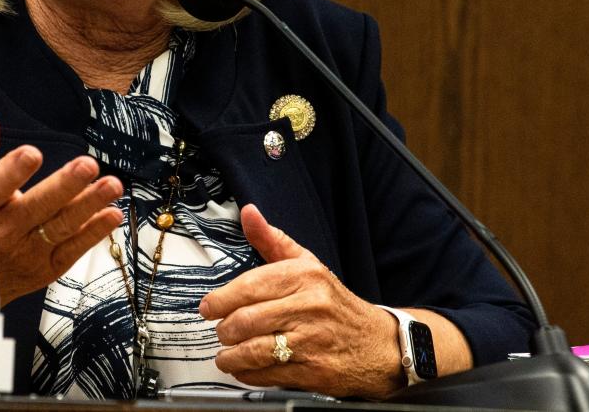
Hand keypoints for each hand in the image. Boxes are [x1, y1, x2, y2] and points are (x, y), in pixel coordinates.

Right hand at [0, 109, 122, 302]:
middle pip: (37, 207)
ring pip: (61, 227)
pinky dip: (95, 232)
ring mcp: (27, 252)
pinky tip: (112, 213)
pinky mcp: (47, 268)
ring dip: (89, 205)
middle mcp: (3, 231)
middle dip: (65, 186)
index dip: (13, 170)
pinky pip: (74, 249)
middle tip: (87, 165)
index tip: (32, 153)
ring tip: (111, 185)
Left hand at [199, 204, 402, 398]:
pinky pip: (268, 374)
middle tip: (220, 331)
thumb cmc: (335, 303)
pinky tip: (244, 367)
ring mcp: (312, 341)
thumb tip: (249, 213)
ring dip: (230, 355)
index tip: (208, 306)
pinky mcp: (315, 372)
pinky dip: (248, 373)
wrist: (379, 344)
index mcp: (304, 276)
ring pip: (254, 350)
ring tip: (226, 353)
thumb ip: (273, 240)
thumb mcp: (308, 264)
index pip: (249, 286)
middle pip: (247, 320)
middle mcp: (309, 306)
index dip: (221, 299)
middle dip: (224, 329)